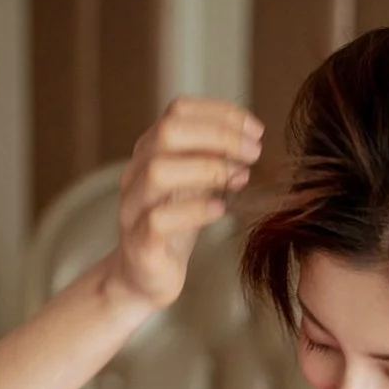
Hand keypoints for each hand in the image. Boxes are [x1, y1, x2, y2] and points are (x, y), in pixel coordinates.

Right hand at [112, 95, 264, 307]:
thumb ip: (216, 163)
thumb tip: (249, 143)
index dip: (219, 113)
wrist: (145, 277)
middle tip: (253, 151)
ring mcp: (133, 206)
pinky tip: (220, 209)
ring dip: (206, 168)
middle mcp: (136, 172)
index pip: (178, 111)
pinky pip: (159, 219)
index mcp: (151, 152)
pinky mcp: (139, 242)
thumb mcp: (198, 187)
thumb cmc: (174, 227)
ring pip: (158, 171)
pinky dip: (194, 210)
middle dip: (217, 135)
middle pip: (167, 133)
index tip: (255, 129)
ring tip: (240, 177)